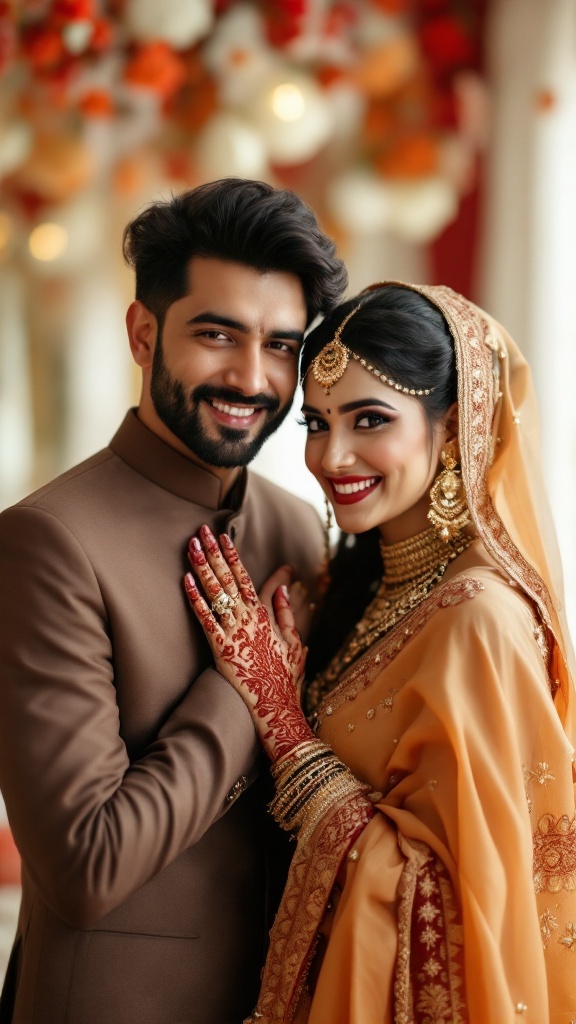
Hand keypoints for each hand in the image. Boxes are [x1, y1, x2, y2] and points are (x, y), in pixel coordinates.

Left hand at [184, 526, 313, 761]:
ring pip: (215, 594)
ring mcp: (234, 632)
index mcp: (264, 615)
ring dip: (201, 568)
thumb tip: (282, 587)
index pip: (246, 577)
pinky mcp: (221, 649)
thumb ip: (286, 613)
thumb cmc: (285, 677)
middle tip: (200, 531)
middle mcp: (248, 619)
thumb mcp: (294, 642)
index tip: (222, 536)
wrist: (276, 706)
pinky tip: (184, 582)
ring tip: (190, 547)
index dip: (232, 555)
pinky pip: (205, 620)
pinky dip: (195, 600)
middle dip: (213, 553)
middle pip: (228, 579)